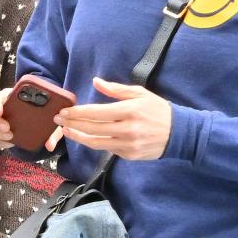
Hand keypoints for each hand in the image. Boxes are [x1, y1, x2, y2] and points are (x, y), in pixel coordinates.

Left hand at [53, 77, 171, 160]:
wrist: (179, 133)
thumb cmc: (158, 110)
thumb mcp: (139, 93)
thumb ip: (116, 89)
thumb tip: (96, 82)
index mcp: (129, 111)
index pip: (96, 113)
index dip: (77, 113)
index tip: (64, 111)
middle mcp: (127, 129)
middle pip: (92, 128)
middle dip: (72, 124)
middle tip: (59, 120)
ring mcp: (128, 145)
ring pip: (95, 143)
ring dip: (78, 137)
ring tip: (66, 131)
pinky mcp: (129, 155)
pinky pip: (107, 149)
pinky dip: (95, 143)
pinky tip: (85, 137)